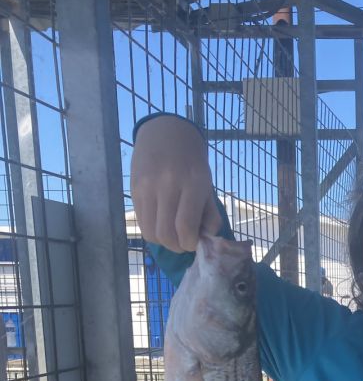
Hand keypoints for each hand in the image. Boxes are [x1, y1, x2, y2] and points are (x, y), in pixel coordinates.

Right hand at [130, 116, 221, 251]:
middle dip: (176, 246)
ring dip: (163, 241)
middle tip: (183, 242)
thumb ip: (210, 216)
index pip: (185, 228)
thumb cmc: (192, 163)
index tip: (193, 242)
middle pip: (166, 234)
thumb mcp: (208, 186)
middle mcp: (167, 185)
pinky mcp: (134, 190)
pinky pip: (141, 222)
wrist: (166, 134)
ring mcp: (147, 187)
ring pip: (150, 232)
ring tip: (172, 234)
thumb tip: (204, 239)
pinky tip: (161, 223)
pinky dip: (152, 230)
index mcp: (192, 184)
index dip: (189, 244)